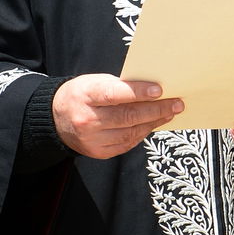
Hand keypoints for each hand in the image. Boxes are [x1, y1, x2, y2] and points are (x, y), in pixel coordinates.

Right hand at [52, 75, 183, 158]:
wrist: (56, 119)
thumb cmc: (82, 95)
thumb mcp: (94, 82)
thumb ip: (120, 86)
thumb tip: (153, 90)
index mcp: (85, 96)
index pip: (114, 94)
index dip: (138, 93)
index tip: (159, 90)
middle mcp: (87, 119)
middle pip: (127, 116)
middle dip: (156, 109)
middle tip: (177, 103)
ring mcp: (92, 139)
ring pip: (131, 131)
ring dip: (154, 122)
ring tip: (170, 112)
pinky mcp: (99, 152)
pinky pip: (127, 143)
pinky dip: (143, 132)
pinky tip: (153, 123)